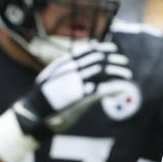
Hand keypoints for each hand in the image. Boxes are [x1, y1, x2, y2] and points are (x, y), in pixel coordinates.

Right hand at [12, 41, 131, 138]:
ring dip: (118, 73)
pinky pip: (103, 90)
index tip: (113, 49)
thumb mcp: (52, 78)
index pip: (87, 50)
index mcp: (65, 63)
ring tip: (127, 75)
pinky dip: (115, 88)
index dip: (103, 48)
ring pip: (104, 73)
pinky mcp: (81, 98)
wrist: (35, 113)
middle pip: (99, 60)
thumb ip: (64, 69)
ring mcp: (76, 83)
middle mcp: (71, 70)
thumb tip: (75, 62)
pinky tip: (123, 88)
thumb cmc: (43, 97)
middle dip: (114, 61)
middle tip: (125, 63)